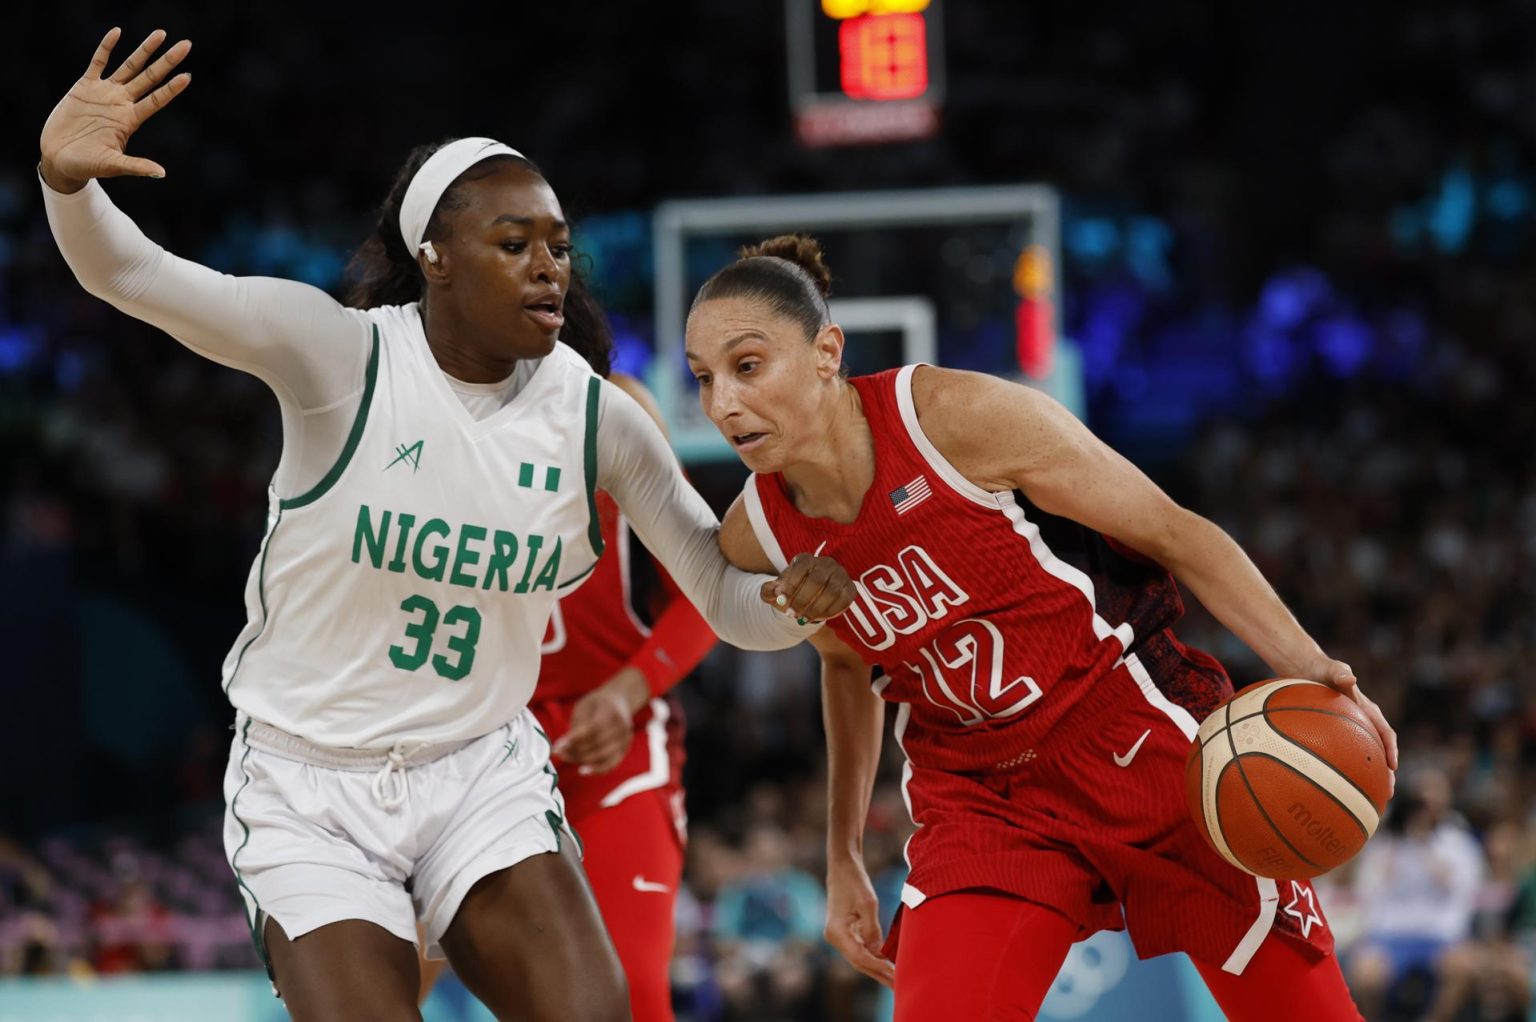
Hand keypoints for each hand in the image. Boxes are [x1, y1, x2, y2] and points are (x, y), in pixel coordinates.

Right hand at [40, 27, 192, 191]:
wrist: (59, 159)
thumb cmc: (87, 166)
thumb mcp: (112, 166)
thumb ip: (136, 166)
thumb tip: (161, 173)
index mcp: (130, 120)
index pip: (157, 100)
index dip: (172, 88)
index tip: (188, 76)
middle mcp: (122, 103)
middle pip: (149, 78)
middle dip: (167, 62)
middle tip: (187, 45)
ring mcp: (105, 93)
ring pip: (129, 66)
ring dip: (144, 50)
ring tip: (161, 34)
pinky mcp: (84, 87)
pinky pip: (98, 63)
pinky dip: (106, 48)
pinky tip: (117, 32)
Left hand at [550, 667, 647, 772]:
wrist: (620, 701)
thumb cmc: (598, 704)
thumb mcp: (584, 707)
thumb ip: (577, 726)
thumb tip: (564, 746)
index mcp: (611, 710)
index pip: (592, 729)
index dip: (574, 739)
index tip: (558, 745)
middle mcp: (622, 726)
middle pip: (597, 744)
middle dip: (575, 751)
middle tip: (558, 752)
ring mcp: (626, 738)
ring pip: (603, 756)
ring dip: (581, 760)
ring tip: (566, 758)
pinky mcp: (625, 749)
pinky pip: (611, 764)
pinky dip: (596, 769)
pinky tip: (583, 770)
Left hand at [760, 551, 856, 623]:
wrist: (807, 599)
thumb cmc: (790, 593)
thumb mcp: (775, 592)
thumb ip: (769, 590)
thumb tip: (776, 591)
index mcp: (806, 559)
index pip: (801, 566)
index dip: (792, 583)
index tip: (782, 600)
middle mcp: (825, 563)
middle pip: (817, 580)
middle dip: (803, 600)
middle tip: (792, 614)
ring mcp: (840, 575)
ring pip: (832, 591)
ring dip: (816, 608)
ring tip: (803, 619)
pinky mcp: (850, 588)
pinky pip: (844, 600)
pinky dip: (831, 611)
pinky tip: (819, 618)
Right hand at [824, 858, 894, 987]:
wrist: (842, 867)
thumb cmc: (854, 881)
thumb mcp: (867, 904)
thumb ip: (872, 930)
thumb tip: (878, 954)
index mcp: (836, 932)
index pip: (860, 957)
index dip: (879, 968)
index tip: (896, 976)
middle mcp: (835, 938)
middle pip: (859, 962)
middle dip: (879, 975)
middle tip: (900, 987)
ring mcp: (839, 936)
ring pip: (860, 958)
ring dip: (878, 968)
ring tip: (897, 980)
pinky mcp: (845, 932)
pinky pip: (860, 950)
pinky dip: (874, 957)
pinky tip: (887, 964)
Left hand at [1301, 657, 1398, 794]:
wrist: (1306, 669)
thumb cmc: (1321, 668)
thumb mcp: (1331, 668)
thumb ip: (1340, 672)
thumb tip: (1350, 679)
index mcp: (1367, 710)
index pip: (1385, 732)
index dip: (1390, 750)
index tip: (1392, 767)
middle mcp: (1362, 722)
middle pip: (1378, 751)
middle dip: (1385, 773)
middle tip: (1387, 794)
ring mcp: (1348, 730)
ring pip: (1362, 757)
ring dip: (1367, 777)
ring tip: (1368, 799)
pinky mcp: (1334, 734)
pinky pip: (1340, 754)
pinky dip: (1340, 769)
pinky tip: (1330, 785)